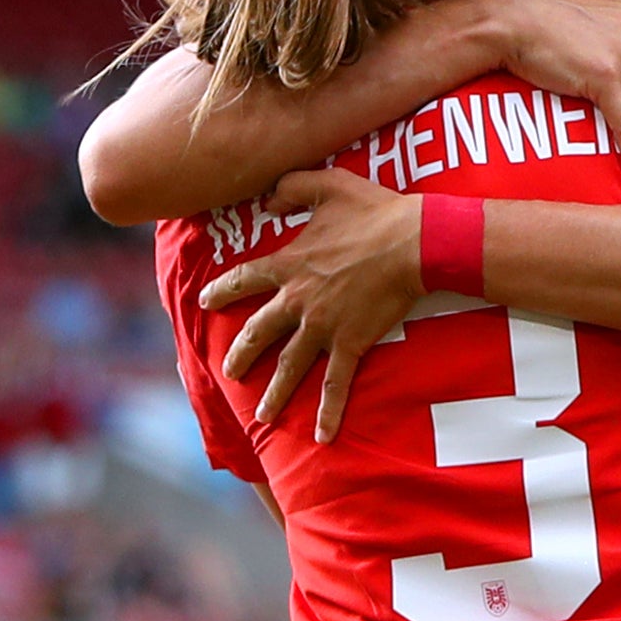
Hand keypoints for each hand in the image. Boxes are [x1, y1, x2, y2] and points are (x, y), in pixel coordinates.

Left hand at [204, 167, 424, 443]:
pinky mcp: (351, 343)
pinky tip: (321, 436)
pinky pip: (336, 384)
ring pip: (290, 366)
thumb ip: (292, 186)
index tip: (207, 302)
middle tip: (229, 371)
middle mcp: (298, 300)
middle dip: (241, 353)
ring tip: (262, 415)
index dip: (224, 291)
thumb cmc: (374, 211)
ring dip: (275, 393)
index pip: (245, 279)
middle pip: (260, 332)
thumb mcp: (328, 184)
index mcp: (290, 264)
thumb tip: (267, 198)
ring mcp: (323, 326)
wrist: (413, 243)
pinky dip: (328, 412)